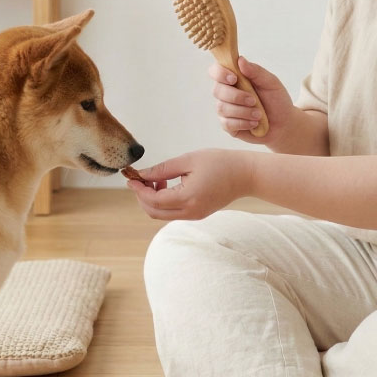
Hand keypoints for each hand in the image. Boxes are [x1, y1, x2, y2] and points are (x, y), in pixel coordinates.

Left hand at [125, 149, 253, 220]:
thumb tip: (142, 175)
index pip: (153, 200)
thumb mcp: (188, 160)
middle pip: (154, 212)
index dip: (139, 190)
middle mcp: (190, 212)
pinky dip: (164, 201)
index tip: (131, 177)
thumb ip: (163, 169)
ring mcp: (194, 215)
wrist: (245, 174)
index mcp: (188, 198)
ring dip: (153, 199)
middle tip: (141, 178)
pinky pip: (172, 212)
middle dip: (142, 196)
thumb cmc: (220, 162)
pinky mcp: (197, 214)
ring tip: (158, 179)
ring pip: (162, 214)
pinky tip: (167, 184)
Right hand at [208, 56, 294, 145]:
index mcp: (235, 78)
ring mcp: (226, 109)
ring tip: (259, 115)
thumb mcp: (271, 83)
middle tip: (254, 100)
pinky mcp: (228, 125)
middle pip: (217, 90)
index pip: (216, 71)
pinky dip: (243, 123)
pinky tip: (254, 123)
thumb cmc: (277, 100)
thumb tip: (240, 60)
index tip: (234, 78)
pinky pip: (227, 123)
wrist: (284, 124)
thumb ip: (256, 71)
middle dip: (236, 96)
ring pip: (222, 108)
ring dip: (243, 111)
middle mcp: (227, 92)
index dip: (220, 73)